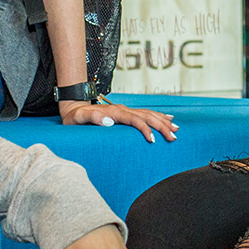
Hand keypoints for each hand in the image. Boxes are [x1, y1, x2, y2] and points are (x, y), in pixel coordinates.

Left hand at [60, 100, 178, 142]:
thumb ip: (93, 118)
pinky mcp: (125, 112)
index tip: (153, 140)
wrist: (73, 108)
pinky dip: (158, 115)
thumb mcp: (78, 118)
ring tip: (176, 129)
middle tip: (173, 136)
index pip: (134, 120)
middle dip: (161, 126)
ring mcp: (125, 110)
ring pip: (148, 114)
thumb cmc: (75, 117)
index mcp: (114, 112)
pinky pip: (145, 113)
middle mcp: (122, 109)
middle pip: (146, 116)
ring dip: (163, 121)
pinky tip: (167, 118)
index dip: (145, 129)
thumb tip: (110, 121)